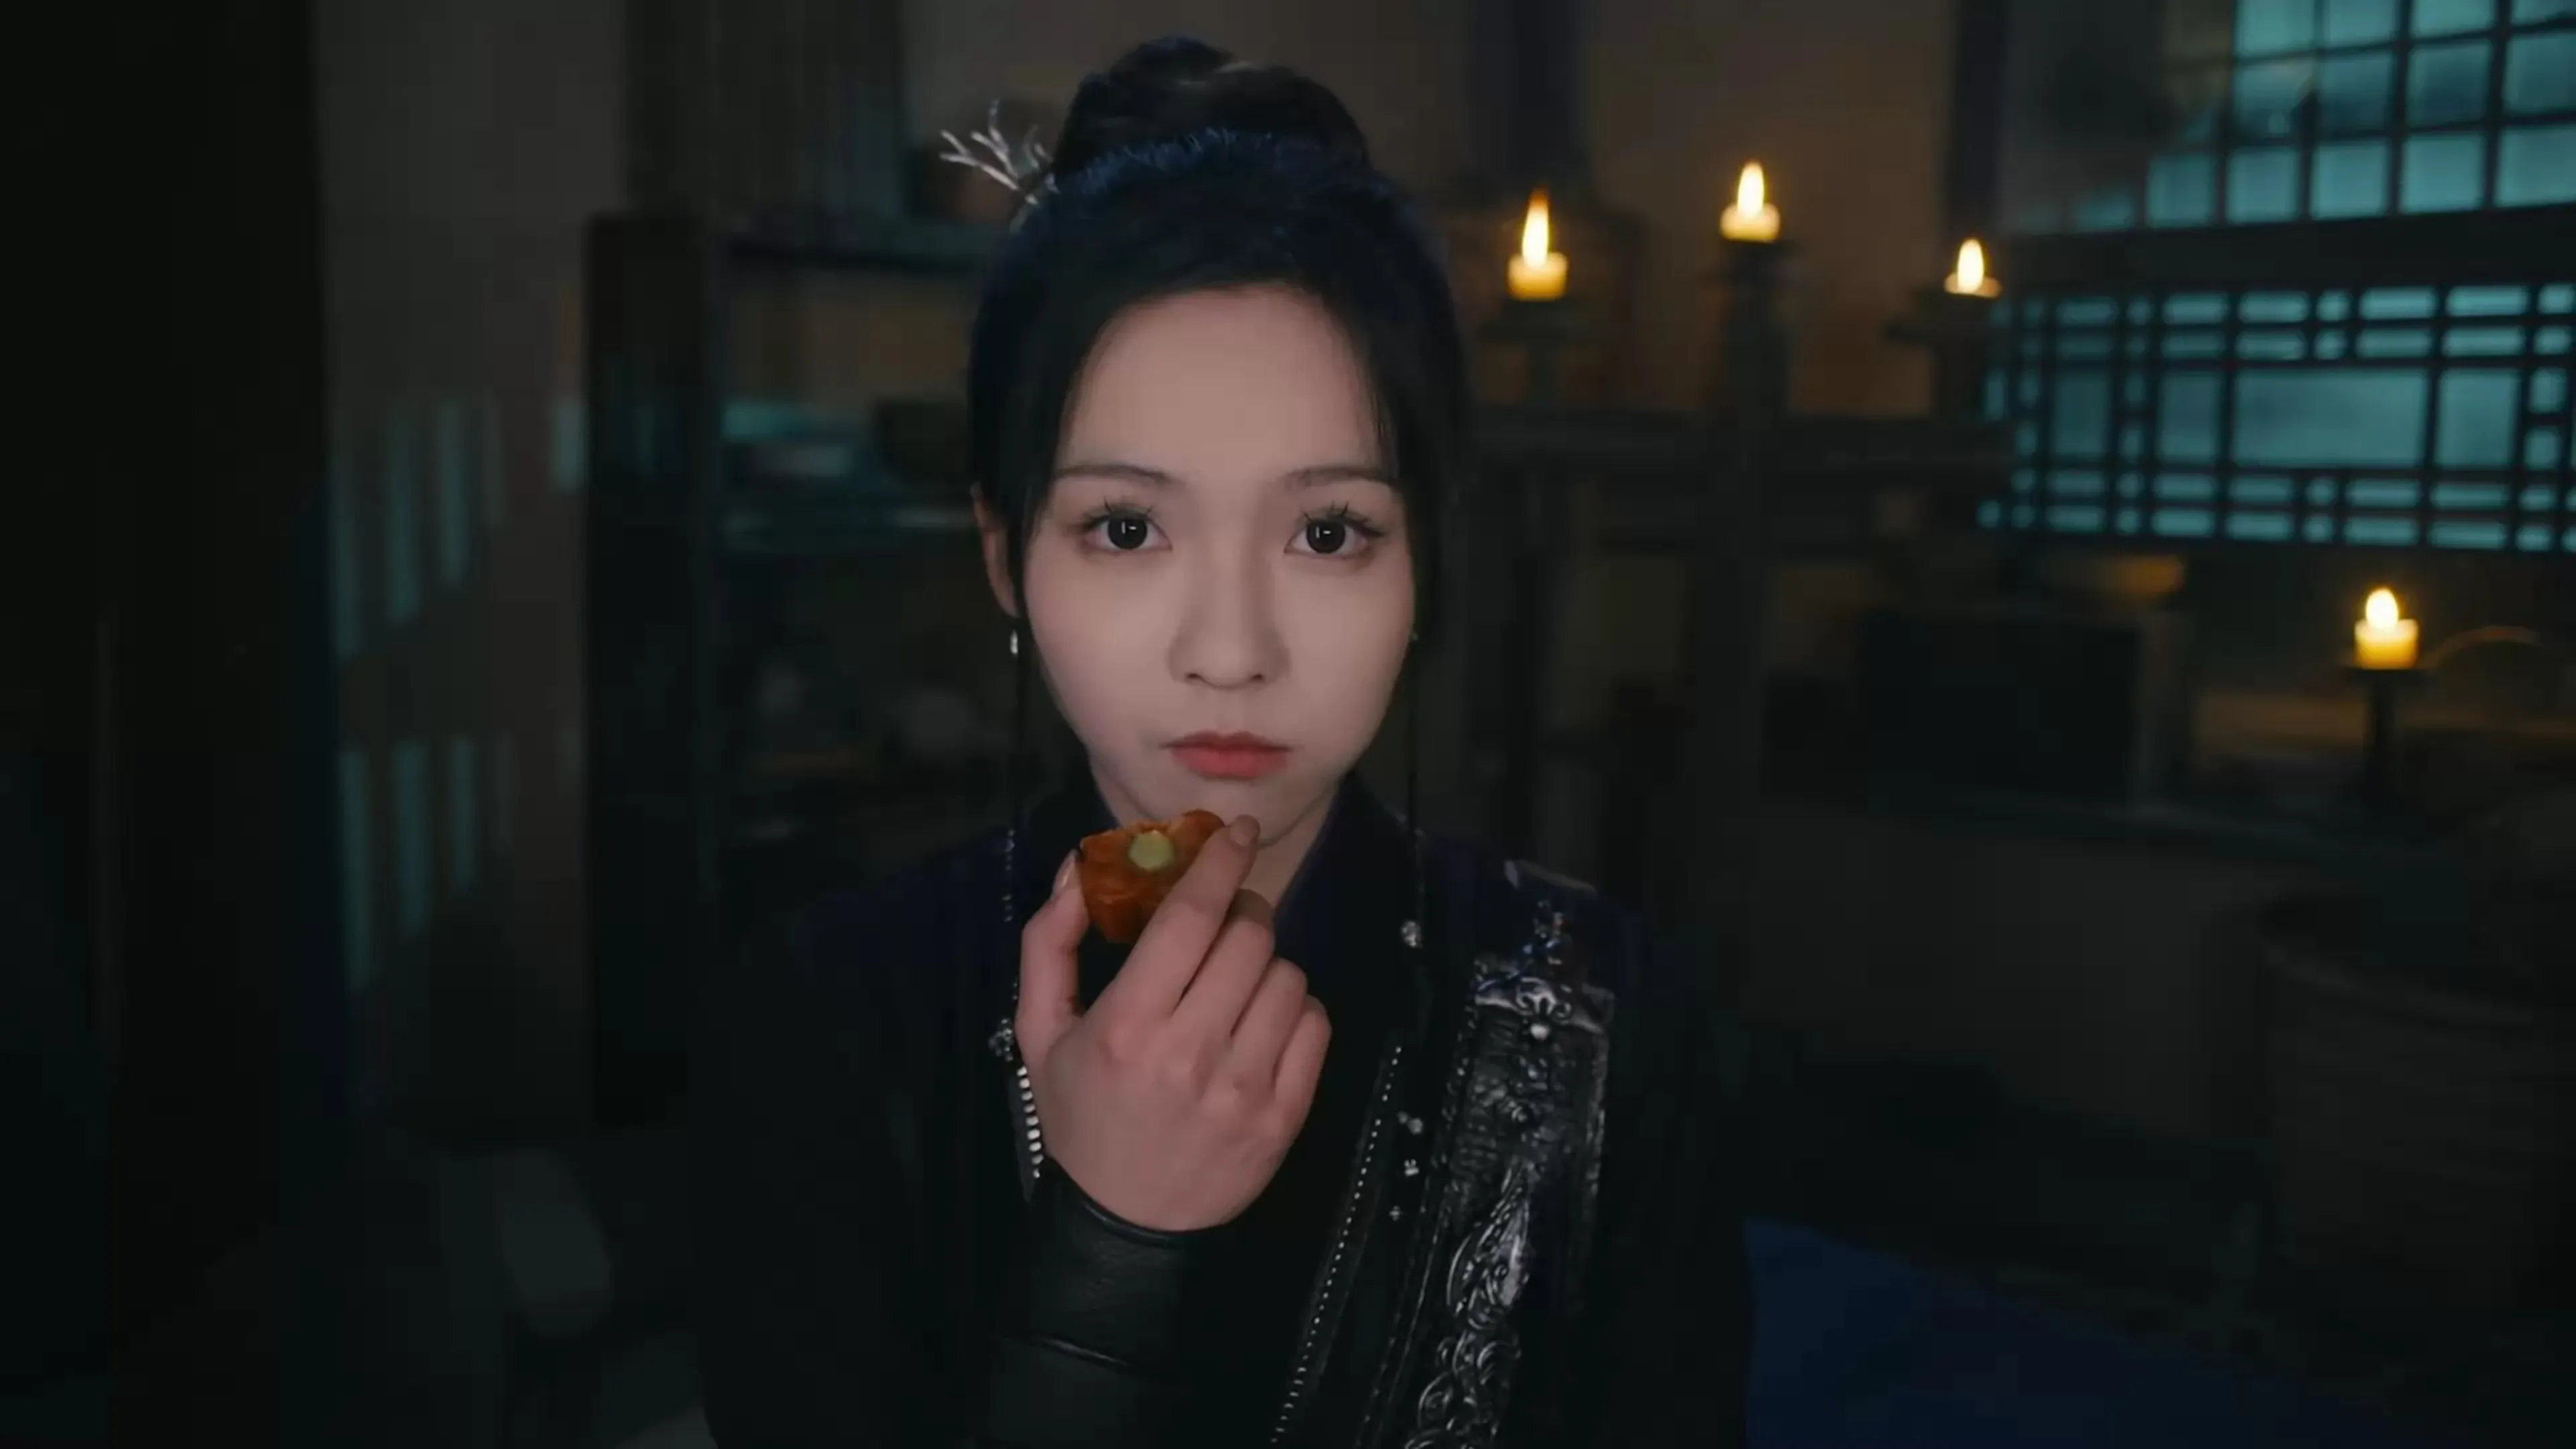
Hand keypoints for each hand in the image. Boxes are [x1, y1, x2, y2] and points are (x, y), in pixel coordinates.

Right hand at [1013, 815, 1330, 1231]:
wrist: (1123, 1223)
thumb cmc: (1080, 1115)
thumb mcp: (1039, 1031)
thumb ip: (1050, 944)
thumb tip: (1077, 866)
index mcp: (1129, 1023)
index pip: (1192, 916)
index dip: (1220, 860)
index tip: (1235, 831)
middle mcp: (1191, 1050)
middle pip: (1250, 936)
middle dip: (1242, 913)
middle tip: (1226, 924)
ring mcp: (1244, 1086)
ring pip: (1287, 976)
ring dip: (1265, 965)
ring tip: (1236, 988)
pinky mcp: (1284, 1116)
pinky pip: (1315, 1024)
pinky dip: (1295, 1011)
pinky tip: (1261, 1028)